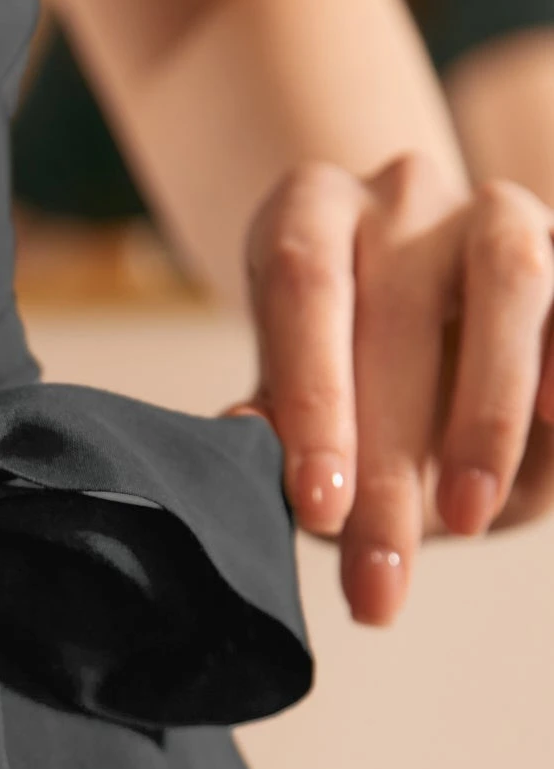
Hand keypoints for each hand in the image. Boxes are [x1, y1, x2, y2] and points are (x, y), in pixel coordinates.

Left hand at [219, 153, 553, 623]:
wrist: (437, 337)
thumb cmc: (352, 386)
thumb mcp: (304, 407)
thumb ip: (280, 423)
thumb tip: (245, 441)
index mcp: (308, 214)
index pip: (303, 290)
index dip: (313, 402)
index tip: (318, 510)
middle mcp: (401, 193)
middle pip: (399, 311)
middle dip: (390, 464)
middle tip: (380, 575)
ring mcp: (494, 209)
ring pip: (507, 278)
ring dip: (486, 412)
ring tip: (465, 518)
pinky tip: (551, 422)